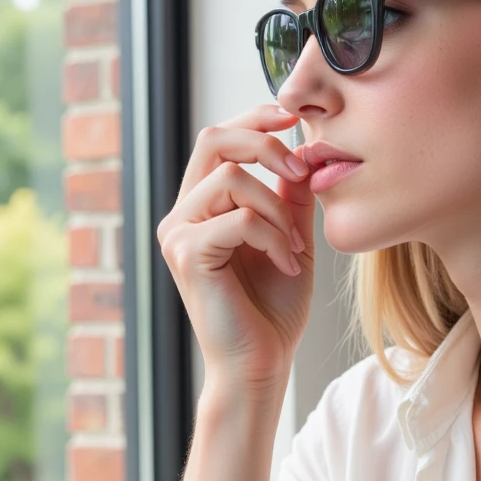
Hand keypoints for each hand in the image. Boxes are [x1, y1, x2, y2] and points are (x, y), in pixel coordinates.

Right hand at [155, 102, 314, 397]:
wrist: (261, 363)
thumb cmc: (273, 310)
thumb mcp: (290, 238)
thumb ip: (290, 196)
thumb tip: (303, 147)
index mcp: (201, 206)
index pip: (219, 139)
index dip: (255, 118)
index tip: (294, 118)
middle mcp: (182, 214)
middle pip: (213, 139)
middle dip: (265, 143)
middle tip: (300, 172)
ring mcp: (178, 233)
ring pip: (231, 179)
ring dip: (277, 208)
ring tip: (295, 245)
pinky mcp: (186, 255)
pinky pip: (239, 219)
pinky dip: (273, 236)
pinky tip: (287, 263)